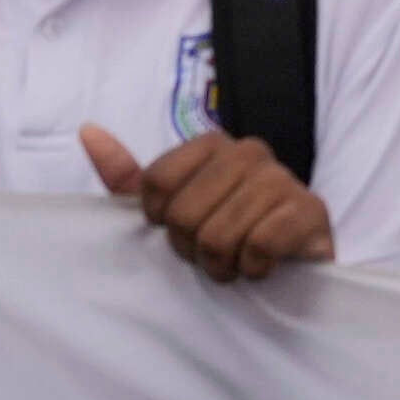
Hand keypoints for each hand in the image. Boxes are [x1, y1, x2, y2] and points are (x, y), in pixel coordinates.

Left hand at [84, 124, 333, 280]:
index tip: (179, 232)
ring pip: (220, 234)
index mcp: (212, 144)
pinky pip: (261, 244)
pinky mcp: (311, 210)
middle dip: (193, 250)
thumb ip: (129, 178)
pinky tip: (263, 266)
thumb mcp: (171, 209)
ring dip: (223, 265)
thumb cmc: (226, 234)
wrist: (291, 269)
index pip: (155, 183)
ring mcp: (284, 177)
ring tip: (236, 263)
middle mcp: (249, 151)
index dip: (160, 223)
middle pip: (184, 214)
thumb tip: (87, 131)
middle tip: (212, 255)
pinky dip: (254, 267)